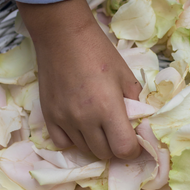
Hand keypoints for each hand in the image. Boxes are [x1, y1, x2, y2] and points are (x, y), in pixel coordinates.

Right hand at [17, 0, 141, 159]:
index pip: (124, 149)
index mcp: (108, 108)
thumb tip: (140, 123)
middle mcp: (85, 119)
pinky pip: (63, 143)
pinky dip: (74, 141)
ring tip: (100, 127)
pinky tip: (80, 127)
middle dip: (116, 147)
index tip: (135, 143)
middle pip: (104, 153)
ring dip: (96, 144)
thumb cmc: (100, 53)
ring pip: (85, 150)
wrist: (63, 36)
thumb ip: (136, 103)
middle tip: (118, 133)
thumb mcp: (126, 75)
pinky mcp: (49, 116)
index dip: (133, 150)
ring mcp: (64, 119)